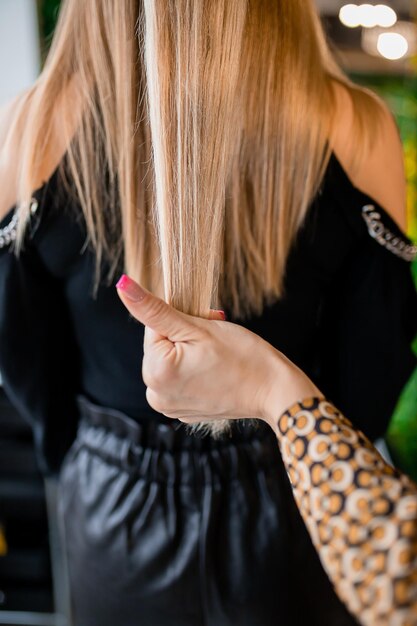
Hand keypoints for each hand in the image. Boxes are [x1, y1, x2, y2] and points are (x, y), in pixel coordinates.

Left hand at [116, 275, 319, 427]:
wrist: (274, 391)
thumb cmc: (242, 355)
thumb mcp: (197, 326)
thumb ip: (154, 309)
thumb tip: (121, 284)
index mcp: (155, 373)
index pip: (154, 327)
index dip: (182, 319)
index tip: (206, 324)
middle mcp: (155, 395)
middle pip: (161, 346)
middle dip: (185, 336)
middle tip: (215, 340)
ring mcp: (169, 407)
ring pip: (170, 361)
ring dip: (189, 352)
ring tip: (216, 356)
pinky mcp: (182, 412)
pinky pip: (180, 380)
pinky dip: (194, 371)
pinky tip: (216, 372)